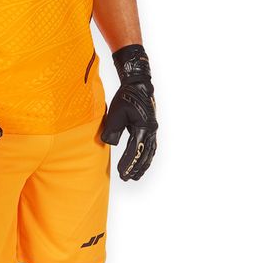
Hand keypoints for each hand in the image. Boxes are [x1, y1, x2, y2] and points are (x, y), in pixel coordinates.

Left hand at [100, 44, 157, 180]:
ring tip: (135, 176)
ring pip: (149, 152)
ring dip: (143, 165)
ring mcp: (153, 130)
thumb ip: (113, 128)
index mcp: (144, 127)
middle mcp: (151, 130)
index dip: (128, 163)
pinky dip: (146, 157)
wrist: (138, 84)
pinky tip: (141, 162)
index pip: (135, 150)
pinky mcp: (150, 128)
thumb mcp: (116, 111)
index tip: (122, 173)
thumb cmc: (126, 96)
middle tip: (126, 178)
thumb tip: (109, 143)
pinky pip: (150, 147)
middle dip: (136, 167)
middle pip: (144, 154)